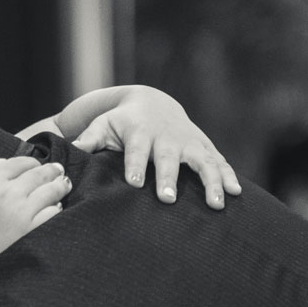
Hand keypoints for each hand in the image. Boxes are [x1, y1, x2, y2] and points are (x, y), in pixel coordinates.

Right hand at [0, 154, 71, 293]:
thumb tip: (2, 162)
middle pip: (42, 174)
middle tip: (59, 171)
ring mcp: (21, 212)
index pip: (24, 162)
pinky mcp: (28, 230)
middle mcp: (9, 191)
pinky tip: (55, 207)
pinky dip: (56, 208)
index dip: (33, 163)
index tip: (38, 165)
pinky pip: (52, 214)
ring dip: (61, 186)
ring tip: (64, 185)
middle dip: (53, 171)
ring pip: (52, 191)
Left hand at [71, 86, 239, 208]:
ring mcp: (189, 143)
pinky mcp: (204, 148)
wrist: (151, 102)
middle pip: (168, 159)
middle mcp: (166, 137)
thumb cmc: (120, 122)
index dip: (135, 166)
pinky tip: (238, 194)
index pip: (136, 150)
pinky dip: (229, 176)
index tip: (134, 183)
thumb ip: (87, 139)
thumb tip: (69, 152)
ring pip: (202, 162)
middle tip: (167, 199)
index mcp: (139, 132)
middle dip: (168, 178)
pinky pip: (219, 162)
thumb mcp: (102, 125)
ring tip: (216, 204)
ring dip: (210, 182)